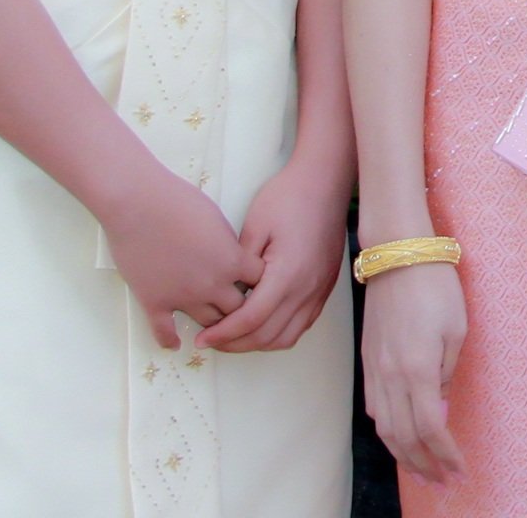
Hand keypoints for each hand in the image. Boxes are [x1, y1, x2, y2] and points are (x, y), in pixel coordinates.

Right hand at [98, 165, 264, 350]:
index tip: (253, 282)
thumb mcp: (217, 218)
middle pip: (238, 310)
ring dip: (213, 324)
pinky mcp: (154, 302)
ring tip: (213, 325)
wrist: (137, 203)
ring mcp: (182, 297)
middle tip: (236, 306)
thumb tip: (229, 258)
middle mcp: (212, 285)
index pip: (259, 283)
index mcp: (231, 261)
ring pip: (209, 324)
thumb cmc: (178, 200)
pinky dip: (170, 340)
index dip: (258, 282)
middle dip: (240, 307)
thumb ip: (227, 244)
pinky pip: (165, 332)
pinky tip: (174, 343)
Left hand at [198, 159, 350, 353]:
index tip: (201, 338)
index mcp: (288, 274)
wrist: (325, 182)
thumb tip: (224, 293)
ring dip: (257, 343)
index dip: (223, 333)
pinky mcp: (324, 289)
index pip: (251, 319)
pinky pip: (300, 325)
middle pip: (267, 335)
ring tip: (232, 337)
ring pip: (286, 337)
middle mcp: (307, 289)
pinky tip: (259, 325)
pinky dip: (277, 334)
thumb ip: (239, 266)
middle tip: (210, 340)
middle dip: (235, 344)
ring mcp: (318, 291)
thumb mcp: (255, 226)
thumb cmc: (288, 197)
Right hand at [362, 259, 467, 481]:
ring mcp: (375, 370)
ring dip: (403, 454)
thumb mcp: (456, 329)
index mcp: (418, 369)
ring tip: (422, 470)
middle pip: (403, 437)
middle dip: (424, 465)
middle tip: (442, 481)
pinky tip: (399, 438)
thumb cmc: (435, 287)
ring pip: (384, 427)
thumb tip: (439, 404)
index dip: (444, 454)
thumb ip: (446, 372)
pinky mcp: (368, 361)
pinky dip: (387, 430)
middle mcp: (391, 376)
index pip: (430, 428)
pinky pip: (374, 408)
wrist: (398, 256)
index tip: (459, 470)